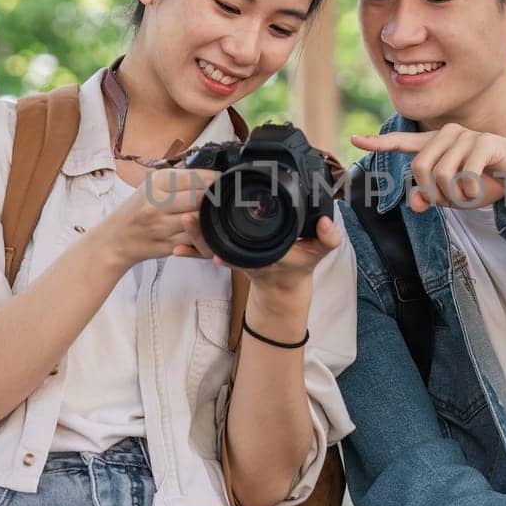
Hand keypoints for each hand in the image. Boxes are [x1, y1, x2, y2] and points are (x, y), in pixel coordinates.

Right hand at [87, 168, 219, 269]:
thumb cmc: (139, 208)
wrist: (116, 237)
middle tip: (227, 197)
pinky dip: (205, 235)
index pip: (195, 178)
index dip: (215, 179)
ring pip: (200, 220)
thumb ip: (181, 179)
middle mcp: (157, 203)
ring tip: (219, 213)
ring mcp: (161, 226)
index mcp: (157, 183)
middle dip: (215, 199)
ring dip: (212, 218)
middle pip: (200, 198)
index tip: (226, 180)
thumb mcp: (154, 185)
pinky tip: (209, 230)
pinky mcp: (167, 245)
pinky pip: (195, 241)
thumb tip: (214, 175)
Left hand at [174, 212, 342, 295]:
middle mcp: (242, 255)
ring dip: (193, 238)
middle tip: (187, 218)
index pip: (238, 247)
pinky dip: (192, 250)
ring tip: (182, 222)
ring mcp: (233, 255)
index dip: (223, 243)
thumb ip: (327, 239)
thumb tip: (329, 224)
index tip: (211, 236)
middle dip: (200, 234)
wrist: (284, 287)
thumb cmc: (298, 266)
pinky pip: (207, 251)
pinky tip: (177, 246)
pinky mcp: (229, 252)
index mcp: (260, 255)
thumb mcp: (318, 253)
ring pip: (208, 247)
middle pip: (217, 245)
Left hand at [351, 124, 505, 212]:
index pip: (403, 142)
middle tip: (454, 198)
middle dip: (435, 192)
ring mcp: (465, 135)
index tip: (355, 139)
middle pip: (420, 168)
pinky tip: (482, 189)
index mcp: (436, 145)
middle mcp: (447, 134)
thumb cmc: (485, 183)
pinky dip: (471, 192)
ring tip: (471, 193)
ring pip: (442, 175)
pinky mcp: (483, 141)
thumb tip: (414, 203)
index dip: (379, 143)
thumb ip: (432, 198)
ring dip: (456, 195)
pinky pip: (465, 175)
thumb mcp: (455, 196)